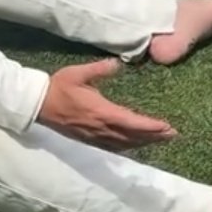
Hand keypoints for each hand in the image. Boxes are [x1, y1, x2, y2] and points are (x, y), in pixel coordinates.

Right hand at [37, 59, 176, 150]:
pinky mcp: (89, 140)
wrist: (38, 105)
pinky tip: (136, 146)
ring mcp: (94, 136)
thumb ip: (100, 69)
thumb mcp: (78, 73)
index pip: (131, 122)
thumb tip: (118, 63)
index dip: (150, 126)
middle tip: (173, 135)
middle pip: (132, 136)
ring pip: (125, 144)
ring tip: (160, 140)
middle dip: (153, 136)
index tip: (166, 126)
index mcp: (100, 111)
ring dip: (144, 143)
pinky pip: (114, 147)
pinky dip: (129, 147)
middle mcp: (100, 128)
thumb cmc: (59, 87)